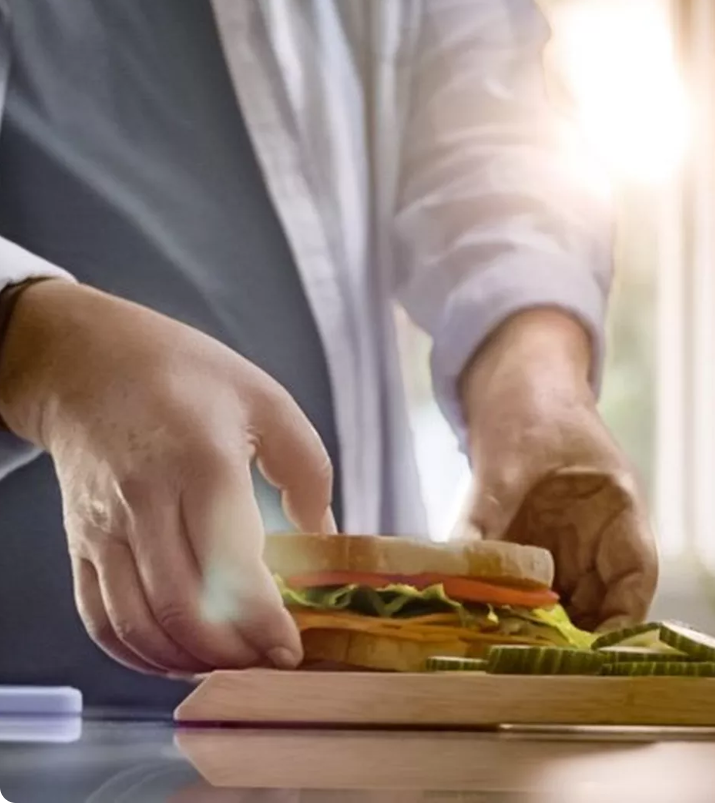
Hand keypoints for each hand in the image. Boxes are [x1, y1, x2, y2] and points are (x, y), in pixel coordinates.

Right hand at [0, 280, 334, 675]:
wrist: (91, 361)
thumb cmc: (187, 374)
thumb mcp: (267, 401)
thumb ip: (306, 471)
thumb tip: (324, 539)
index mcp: (202, 462)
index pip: (229, 568)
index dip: (262, 623)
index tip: (292, 648)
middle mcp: (144, 501)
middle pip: (182, 610)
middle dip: (233, 655)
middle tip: (270, 661)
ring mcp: (103, 527)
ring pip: (138, 625)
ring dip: (190, 661)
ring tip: (233, 663)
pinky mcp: (80, 542)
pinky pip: (101, 619)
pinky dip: (139, 653)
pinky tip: (178, 654)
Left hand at [454, 308, 657, 631]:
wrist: (514, 381)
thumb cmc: (530, 407)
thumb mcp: (509, 459)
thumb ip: (485, 515)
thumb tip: (454, 564)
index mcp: (616, 506)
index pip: (637, 573)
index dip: (625, 618)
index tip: (593, 651)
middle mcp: (596, 533)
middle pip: (598, 599)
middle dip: (571, 634)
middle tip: (529, 660)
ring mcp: (566, 540)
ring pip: (563, 598)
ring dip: (538, 624)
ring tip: (503, 649)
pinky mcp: (532, 541)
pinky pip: (527, 582)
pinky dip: (510, 603)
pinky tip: (484, 619)